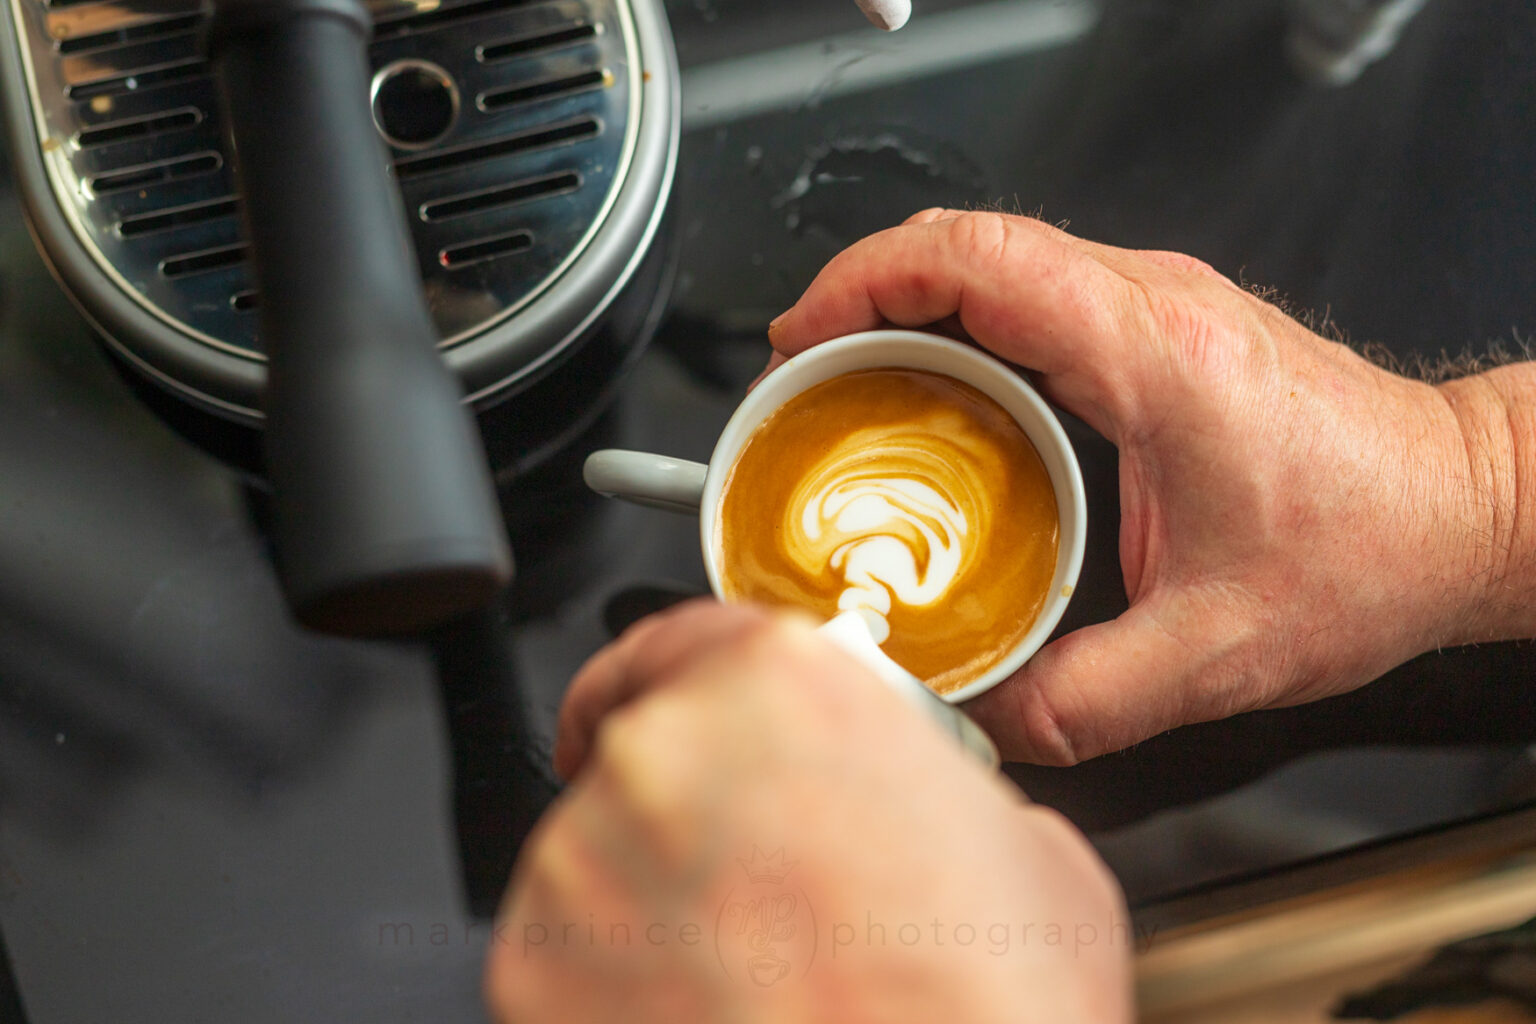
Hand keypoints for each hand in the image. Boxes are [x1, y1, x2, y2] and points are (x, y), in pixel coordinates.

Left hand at [489, 601, 1131, 1023]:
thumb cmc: (988, 1012)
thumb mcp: (1017, 845)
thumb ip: (915, 781)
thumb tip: (890, 800)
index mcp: (780, 686)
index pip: (684, 636)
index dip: (679, 677)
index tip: (663, 705)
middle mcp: (662, 755)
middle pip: (641, 748)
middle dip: (689, 806)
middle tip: (762, 878)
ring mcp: (583, 868)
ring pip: (597, 851)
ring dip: (653, 893)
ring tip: (748, 968)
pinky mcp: (533, 972)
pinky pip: (565, 951)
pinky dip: (614, 977)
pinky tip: (706, 1011)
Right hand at [767, 209, 1523, 764]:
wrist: (1461, 507)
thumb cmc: (1373, 545)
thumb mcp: (1217, 654)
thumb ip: (1084, 702)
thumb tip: (983, 717)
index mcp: (1155, 356)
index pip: (977, 261)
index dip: (864, 282)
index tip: (802, 337)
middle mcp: (1154, 305)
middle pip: (966, 241)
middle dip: (860, 290)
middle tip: (802, 371)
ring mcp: (1157, 305)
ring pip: (993, 257)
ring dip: (905, 303)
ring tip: (847, 380)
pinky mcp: (1158, 326)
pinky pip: (1029, 293)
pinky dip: (957, 323)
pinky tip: (933, 393)